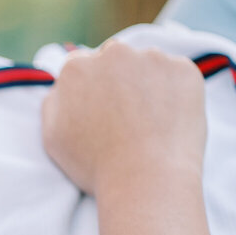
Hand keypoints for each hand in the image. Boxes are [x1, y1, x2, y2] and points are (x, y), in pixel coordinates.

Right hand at [41, 40, 206, 194]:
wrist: (145, 179)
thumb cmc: (95, 164)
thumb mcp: (52, 136)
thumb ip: (53, 102)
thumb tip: (63, 86)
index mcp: (76, 68)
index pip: (82, 66)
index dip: (91, 89)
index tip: (100, 109)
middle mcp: (113, 54)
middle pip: (114, 59)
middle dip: (117, 79)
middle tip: (125, 115)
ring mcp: (151, 59)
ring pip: (147, 64)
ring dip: (146, 82)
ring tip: (148, 121)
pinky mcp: (183, 69)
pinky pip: (176, 74)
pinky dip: (174, 91)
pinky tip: (167, 119)